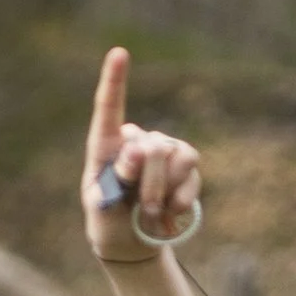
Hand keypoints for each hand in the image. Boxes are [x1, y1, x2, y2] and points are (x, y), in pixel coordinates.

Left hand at [82, 47, 201, 262]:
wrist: (133, 243)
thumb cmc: (109, 222)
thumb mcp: (102, 207)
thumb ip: (116, 180)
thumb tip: (138, 150)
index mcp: (106, 146)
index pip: (109, 109)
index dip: (114, 80)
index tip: (119, 52)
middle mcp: (137, 140)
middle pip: (151, 148)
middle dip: (149, 183)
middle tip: (141, 209)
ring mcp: (164, 150)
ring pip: (174, 156)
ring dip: (164, 189)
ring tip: (151, 211)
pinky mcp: (187, 165)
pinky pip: (192, 171)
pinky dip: (182, 196)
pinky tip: (170, 211)